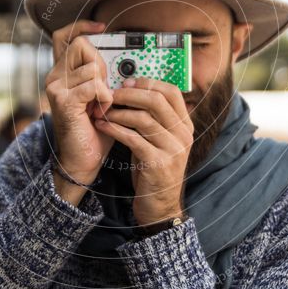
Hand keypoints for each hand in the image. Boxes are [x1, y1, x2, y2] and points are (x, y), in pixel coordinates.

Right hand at [44, 19, 114, 204]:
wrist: (83, 160)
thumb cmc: (95, 129)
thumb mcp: (100, 96)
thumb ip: (103, 75)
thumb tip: (125, 57)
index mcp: (63, 73)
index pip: (65, 35)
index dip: (82, 25)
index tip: (102, 26)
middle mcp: (54, 77)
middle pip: (81, 45)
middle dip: (100, 63)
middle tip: (104, 87)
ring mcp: (56, 88)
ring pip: (91, 67)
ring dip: (106, 86)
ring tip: (103, 105)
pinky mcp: (63, 101)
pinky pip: (93, 86)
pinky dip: (105, 98)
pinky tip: (102, 112)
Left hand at [92, 77, 193, 225]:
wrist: (159, 206)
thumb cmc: (154, 170)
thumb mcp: (158, 141)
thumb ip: (152, 119)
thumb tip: (132, 91)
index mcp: (185, 126)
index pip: (171, 92)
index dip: (148, 83)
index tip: (127, 83)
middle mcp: (183, 135)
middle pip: (157, 101)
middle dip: (130, 94)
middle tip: (110, 95)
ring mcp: (173, 150)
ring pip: (143, 118)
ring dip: (118, 112)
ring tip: (102, 112)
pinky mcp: (158, 163)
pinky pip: (133, 138)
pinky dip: (115, 129)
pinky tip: (102, 126)